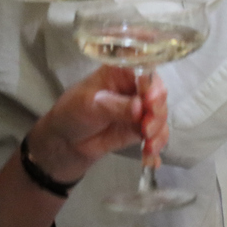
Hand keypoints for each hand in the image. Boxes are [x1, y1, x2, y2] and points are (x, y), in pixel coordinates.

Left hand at [26, 66, 168, 182]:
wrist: (66, 143)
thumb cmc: (72, 113)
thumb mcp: (88, 105)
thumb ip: (115, 106)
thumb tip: (139, 108)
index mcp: (121, 72)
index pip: (144, 72)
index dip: (151, 86)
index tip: (150, 101)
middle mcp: (135, 87)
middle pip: (158, 94)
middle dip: (157, 111)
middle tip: (147, 126)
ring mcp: (141, 108)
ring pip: (161, 115)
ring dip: (158, 129)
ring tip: (148, 144)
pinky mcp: (142, 127)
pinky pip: (158, 132)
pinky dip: (158, 143)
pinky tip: (150, 153)